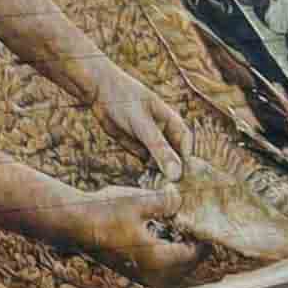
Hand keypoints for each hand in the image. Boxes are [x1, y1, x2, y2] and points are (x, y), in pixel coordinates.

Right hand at [70, 186, 213, 281]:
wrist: (70, 223)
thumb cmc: (104, 210)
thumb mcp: (139, 200)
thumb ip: (166, 201)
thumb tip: (181, 199)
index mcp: (156, 257)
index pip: (192, 256)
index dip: (203, 245)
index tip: (209, 233)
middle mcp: (148, 271)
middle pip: (183, 272)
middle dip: (194, 258)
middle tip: (201, 241)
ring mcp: (135, 273)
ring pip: (168, 276)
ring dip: (179, 263)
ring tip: (183, 244)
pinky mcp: (125, 270)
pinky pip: (155, 274)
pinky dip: (165, 264)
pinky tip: (160, 244)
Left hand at [84, 64, 197, 185]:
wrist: (100, 92)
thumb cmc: (125, 101)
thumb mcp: (143, 126)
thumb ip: (159, 148)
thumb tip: (176, 173)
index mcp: (174, 124)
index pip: (187, 150)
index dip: (187, 168)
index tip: (183, 186)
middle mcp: (166, 134)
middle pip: (176, 159)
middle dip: (174, 176)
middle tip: (170, 195)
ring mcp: (152, 141)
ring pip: (161, 164)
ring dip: (160, 177)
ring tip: (157, 193)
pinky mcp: (139, 147)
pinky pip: (147, 164)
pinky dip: (147, 174)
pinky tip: (145, 186)